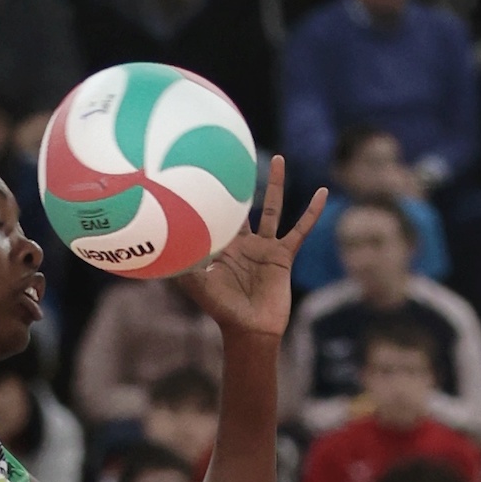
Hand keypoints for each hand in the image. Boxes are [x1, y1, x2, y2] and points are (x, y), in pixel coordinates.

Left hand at [180, 153, 325, 341]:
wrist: (249, 329)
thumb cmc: (221, 309)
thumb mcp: (198, 285)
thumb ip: (183, 264)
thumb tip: (159, 246)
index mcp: (221, 245)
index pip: (215, 213)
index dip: (211, 193)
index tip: (205, 166)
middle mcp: (243, 241)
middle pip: (243, 203)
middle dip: (241, 180)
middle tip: (239, 152)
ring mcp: (265, 247)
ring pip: (272, 208)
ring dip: (276, 183)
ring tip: (278, 158)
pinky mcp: (284, 255)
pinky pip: (300, 229)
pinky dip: (311, 211)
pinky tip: (321, 192)